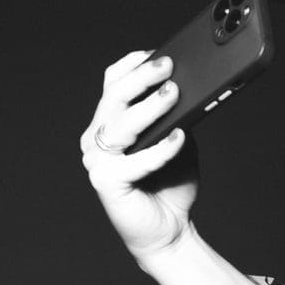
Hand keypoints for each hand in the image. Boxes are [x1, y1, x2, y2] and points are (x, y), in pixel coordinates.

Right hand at [79, 51, 195, 260]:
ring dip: (150, 106)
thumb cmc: (171, 186)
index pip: (112, 84)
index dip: (132, 66)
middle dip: (142, 78)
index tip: (158, 53)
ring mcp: (97, 161)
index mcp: (110, 124)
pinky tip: (180, 137)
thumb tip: (188, 89)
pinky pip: (136, 160)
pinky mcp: (105, 182)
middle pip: (114, 97)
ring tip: (175, 93)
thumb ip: (177, 118)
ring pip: (121, 124)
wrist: (170, 231)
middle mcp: (97, 139)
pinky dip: (160, 148)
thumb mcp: (179, 142)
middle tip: (169, 66)